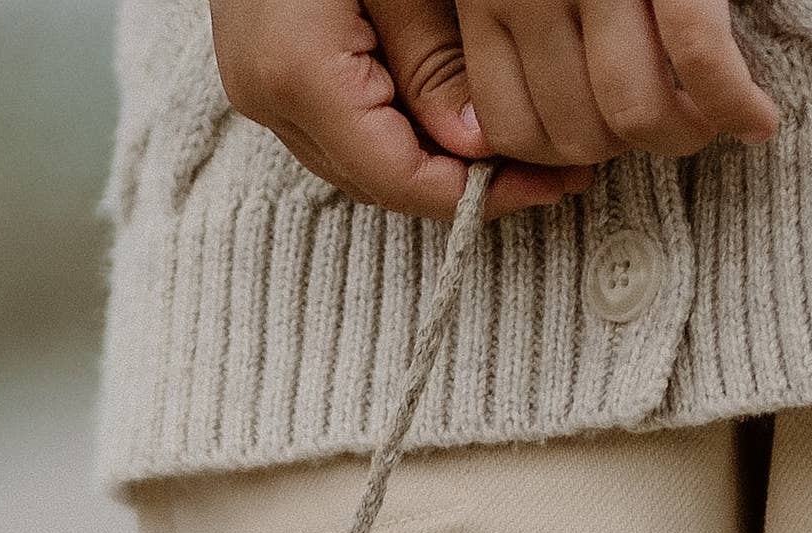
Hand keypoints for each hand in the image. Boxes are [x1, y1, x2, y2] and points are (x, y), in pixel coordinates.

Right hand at [209, 0, 775, 223]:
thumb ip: (436, 59)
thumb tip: (478, 145)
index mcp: (300, 74)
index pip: (400, 179)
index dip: (481, 195)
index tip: (552, 182)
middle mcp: (268, 98)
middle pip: (380, 183)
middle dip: (468, 186)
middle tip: (551, 173)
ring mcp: (259, 90)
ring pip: (360, 165)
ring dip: (437, 164)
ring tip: (513, 148)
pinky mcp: (265, 73)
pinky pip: (340, 131)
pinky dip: (400, 134)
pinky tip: (453, 116)